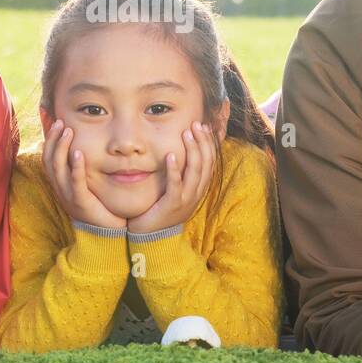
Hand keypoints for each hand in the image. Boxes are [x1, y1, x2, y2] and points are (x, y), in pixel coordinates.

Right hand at [42, 119, 126, 228]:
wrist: (105, 233)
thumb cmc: (97, 207)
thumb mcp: (85, 185)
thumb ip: (81, 169)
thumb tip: (83, 148)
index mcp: (60, 184)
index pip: (47, 158)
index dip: (48, 140)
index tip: (55, 122)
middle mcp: (60, 189)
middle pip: (48, 160)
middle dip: (53, 139)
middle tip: (60, 122)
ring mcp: (68, 195)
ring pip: (58, 168)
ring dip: (62, 147)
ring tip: (69, 131)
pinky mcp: (80, 202)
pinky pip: (75, 182)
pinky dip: (76, 166)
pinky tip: (79, 152)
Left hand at [127, 121, 216, 235]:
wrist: (151, 237)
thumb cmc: (161, 210)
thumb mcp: (175, 190)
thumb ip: (181, 174)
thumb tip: (181, 151)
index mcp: (199, 189)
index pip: (210, 163)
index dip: (208, 144)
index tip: (204, 127)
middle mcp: (196, 194)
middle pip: (206, 164)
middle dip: (202, 142)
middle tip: (196, 124)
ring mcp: (185, 200)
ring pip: (195, 172)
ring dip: (192, 150)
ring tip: (186, 134)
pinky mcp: (172, 205)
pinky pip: (175, 185)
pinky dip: (174, 169)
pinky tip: (171, 154)